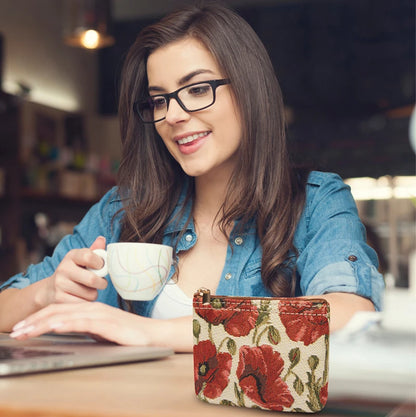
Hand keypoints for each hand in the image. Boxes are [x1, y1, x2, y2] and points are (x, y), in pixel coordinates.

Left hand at [10, 302, 151, 345]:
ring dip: (42, 323)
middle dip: (33, 320)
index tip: (22, 327)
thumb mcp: (101, 330)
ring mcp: (100, 315)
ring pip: (65, 315)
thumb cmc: (127, 334)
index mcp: (90, 309)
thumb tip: (66, 328)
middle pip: (57, 310)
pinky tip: (53, 326)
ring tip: (25, 331)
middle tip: (15, 330)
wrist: (151, 334)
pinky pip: (83, 322)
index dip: (38, 317)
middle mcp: (92, 308)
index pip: (59, 309)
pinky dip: (66, 323)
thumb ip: (84, 327)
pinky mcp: (107, 323)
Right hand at [41, 236, 107, 305]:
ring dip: (94, 294)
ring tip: (87, 290)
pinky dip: (86, 303)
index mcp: (72, 256)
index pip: (89, 256)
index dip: (100, 264)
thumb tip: (102, 239)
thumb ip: (94, 250)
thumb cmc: (74, 272)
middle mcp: (63, 269)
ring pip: (90, 294)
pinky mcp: (59, 300)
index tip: (101, 267)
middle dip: (102, 283)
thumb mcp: (82, 259)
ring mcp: (60, 285)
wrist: (50, 289)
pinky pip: (84, 303)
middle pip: (92, 279)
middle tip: (100, 283)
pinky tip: (81, 298)